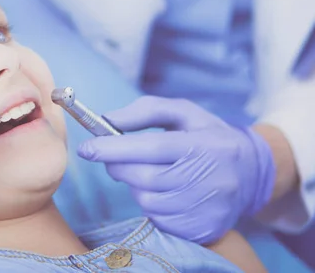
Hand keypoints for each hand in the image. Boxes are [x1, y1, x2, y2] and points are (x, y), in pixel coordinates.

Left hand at [77, 96, 275, 243]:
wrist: (252, 173)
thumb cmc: (208, 136)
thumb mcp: (184, 112)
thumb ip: (146, 111)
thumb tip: (108, 120)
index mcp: (203, 145)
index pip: (151, 148)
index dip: (114, 149)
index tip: (87, 148)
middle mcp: (208, 179)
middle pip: (144, 178)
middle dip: (118, 166)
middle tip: (112, 157)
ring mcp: (206, 208)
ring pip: (147, 200)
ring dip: (134, 185)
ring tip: (147, 171)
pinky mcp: (202, 229)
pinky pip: (158, 219)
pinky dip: (150, 204)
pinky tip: (162, 190)